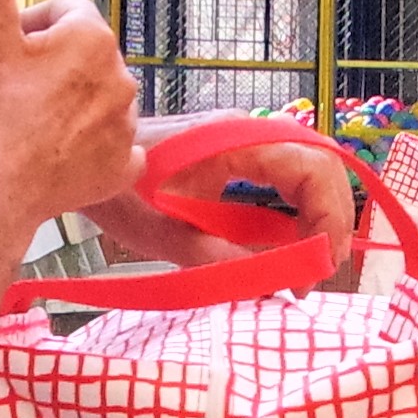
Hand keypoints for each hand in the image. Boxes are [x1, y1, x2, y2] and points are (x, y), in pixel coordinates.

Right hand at [0, 0, 137, 229]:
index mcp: (93, 35)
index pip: (60, 14)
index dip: (26, 32)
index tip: (2, 59)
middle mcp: (123, 76)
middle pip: (78, 57)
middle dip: (47, 68)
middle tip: (8, 96)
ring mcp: (127, 125)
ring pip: (91, 99)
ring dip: (64, 105)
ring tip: (25, 127)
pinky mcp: (124, 168)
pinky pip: (108, 147)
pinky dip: (84, 149)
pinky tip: (54, 156)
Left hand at [87, 123, 361, 272]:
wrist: (85, 160)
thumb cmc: (120, 193)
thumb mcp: (167, 237)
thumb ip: (223, 261)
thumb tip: (275, 286)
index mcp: (237, 141)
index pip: (313, 167)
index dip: (329, 218)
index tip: (317, 267)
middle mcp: (250, 130)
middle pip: (322, 163)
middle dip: (332, 218)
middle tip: (319, 271)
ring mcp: (246, 137)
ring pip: (309, 166)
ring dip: (319, 212)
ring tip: (309, 261)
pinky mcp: (238, 150)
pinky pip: (286, 172)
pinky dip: (298, 207)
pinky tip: (289, 243)